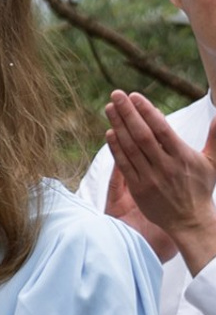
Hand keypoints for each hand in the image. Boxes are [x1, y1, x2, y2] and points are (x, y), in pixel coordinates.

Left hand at [107, 92, 215, 270]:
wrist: (190, 220)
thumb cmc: (200, 188)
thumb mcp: (212, 162)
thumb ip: (215, 138)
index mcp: (182, 156)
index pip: (161, 129)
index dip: (147, 111)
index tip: (134, 96)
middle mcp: (165, 165)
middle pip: (142, 135)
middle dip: (128, 113)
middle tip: (115, 95)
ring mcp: (151, 177)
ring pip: (131, 148)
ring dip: (118, 127)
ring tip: (109, 108)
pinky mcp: (139, 189)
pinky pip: (125, 165)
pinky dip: (116, 149)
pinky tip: (109, 133)